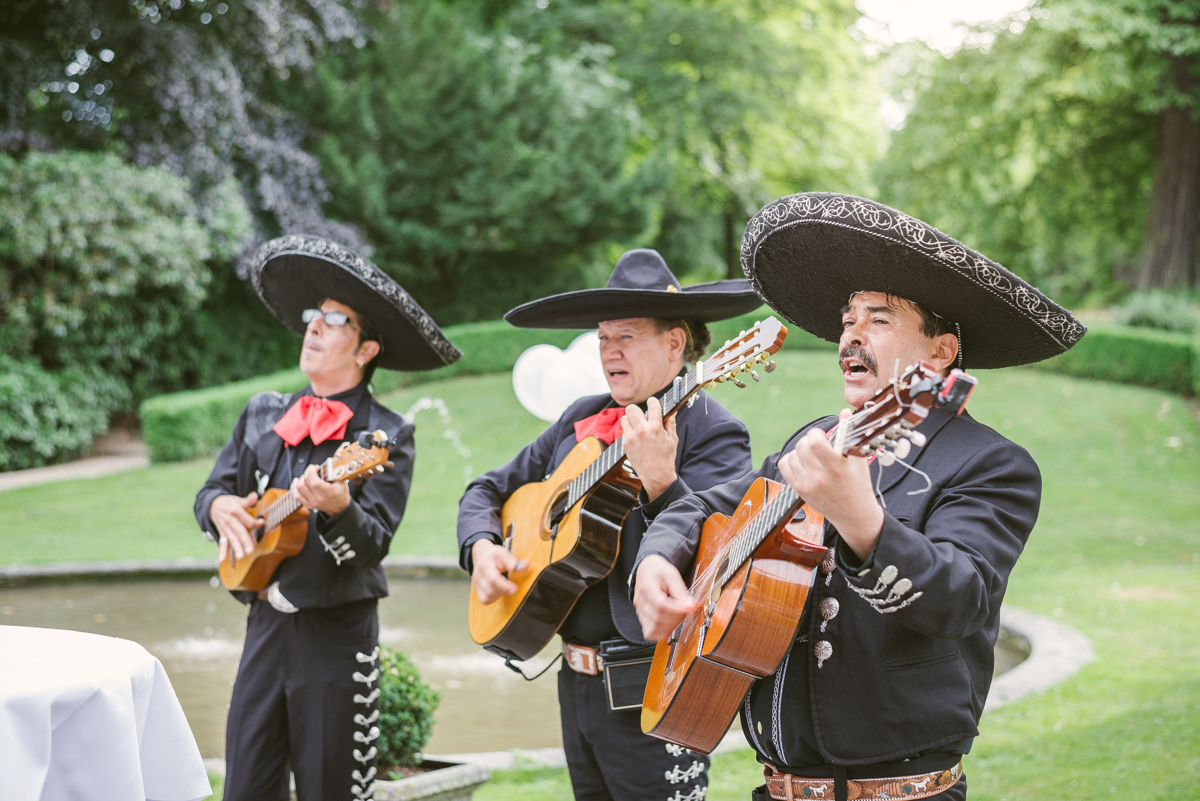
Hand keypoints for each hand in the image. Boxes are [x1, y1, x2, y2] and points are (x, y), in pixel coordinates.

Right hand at [210, 493, 262, 563]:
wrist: (213, 504)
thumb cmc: (230, 503)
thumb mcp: (239, 499)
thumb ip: (248, 500)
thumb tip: (255, 496)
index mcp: (235, 511)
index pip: (247, 520)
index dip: (255, 522)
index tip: (262, 523)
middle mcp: (230, 521)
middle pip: (239, 531)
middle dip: (245, 541)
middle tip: (251, 550)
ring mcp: (225, 528)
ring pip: (231, 539)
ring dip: (236, 548)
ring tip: (241, 556)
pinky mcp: (222, 533)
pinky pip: (222, 542)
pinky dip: (221, 551)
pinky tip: (221, 559)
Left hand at [291, 464, 350, 515]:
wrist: (339, 507)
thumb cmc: (341, 493)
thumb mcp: (342, 482)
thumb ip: (335, 473)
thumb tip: (327, 464)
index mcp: (329, 492)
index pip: (315, 482)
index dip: (311, 472)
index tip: (314, 467)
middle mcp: (319, 498)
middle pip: (306, 483)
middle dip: (307, 472)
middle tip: (312, 470)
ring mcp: (313, 502)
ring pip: (299, 488)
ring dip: (301, 479)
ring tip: (306, 475)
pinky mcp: (308, 504)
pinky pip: (296, 495)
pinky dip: (294, 487)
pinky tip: (296, 482)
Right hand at [471, 539, 527, 603]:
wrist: (481, 554)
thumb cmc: (494, 554)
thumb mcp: (504, 553)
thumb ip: (514, 562)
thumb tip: (525, 567)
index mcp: (485, 564)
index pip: (493, 578)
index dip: (504, 586)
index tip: (515, 589)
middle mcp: (478, 575)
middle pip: (491, 590)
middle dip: (504, 589)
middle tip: (511, 584)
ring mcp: (476, 583)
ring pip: (488, 597)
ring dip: (499, 594)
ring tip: (504, 585)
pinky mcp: (477, 589)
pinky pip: (485, 600)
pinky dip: (494, 598)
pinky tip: (499, 590)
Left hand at [621, 397, 678, 500]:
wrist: (656, 476)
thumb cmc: (666, 457)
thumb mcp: (672, 439)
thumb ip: (670, 423)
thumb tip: (672, 410)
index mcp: (655, 428)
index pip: (652, 405)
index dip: (653, 401)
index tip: (653, 403)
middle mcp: (641, 431)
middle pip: (632, 409)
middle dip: (637, 410)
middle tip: (642, 415)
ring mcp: (631, 438)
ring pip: (624, 418)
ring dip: (631, 420)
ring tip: (638, 426)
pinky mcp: (625, 444)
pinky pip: (624, 430)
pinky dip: (630, 430)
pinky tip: (637, 437)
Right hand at [633, 555, 697, 641]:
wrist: (647, 569)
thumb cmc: (658, 571)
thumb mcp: (672, 574)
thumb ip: (680, 591)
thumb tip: (690, 606)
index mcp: (647, 587)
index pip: (661, 605)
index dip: (677, 610)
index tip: (689, 608)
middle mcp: (640, 601)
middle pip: (658, 618)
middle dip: (677, 618)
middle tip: (687, 611)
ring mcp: (639, 611)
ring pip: (653, 628)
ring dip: (670, 627)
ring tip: (679, 617)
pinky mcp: (641, 617)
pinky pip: (649, 632)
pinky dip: (661, 632)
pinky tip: (670, 625)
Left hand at [777, 409, 883, 559]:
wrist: (854, 515)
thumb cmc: (859, 486)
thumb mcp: (859, 460)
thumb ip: (849, 434)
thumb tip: (845, 412)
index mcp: (836, 467)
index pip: (815, 442)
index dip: (817, 434)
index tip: (823, 436)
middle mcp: (819, 476)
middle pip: (802, 446)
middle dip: (809, 440)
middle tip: (818, 444)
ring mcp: (807, 484)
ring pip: (793, 455)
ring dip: (801, 450)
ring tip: (812, 454)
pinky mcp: (799, 490)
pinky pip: (785, 466)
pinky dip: (791, 460)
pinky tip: (802, 461)